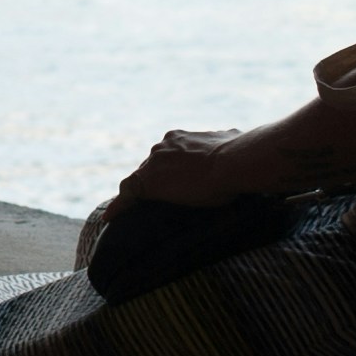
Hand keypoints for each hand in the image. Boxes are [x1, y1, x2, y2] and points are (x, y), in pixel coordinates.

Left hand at [115, 127, 255, 208]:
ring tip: (134, 211)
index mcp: (182, 137)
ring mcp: (154, 162)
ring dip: (140, 193)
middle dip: (156, 180)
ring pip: (140, 179)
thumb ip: (229, 145)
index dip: (169, 169)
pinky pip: (128, 194)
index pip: (168, 155)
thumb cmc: (239, 155)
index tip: (173, 180)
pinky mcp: (148, 181)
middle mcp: (165, 144)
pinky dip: (118, 207)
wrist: (233, 162)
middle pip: (152, 165)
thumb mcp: (234, 142)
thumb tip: (245, 144)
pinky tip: (110, 218)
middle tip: (162, 199)